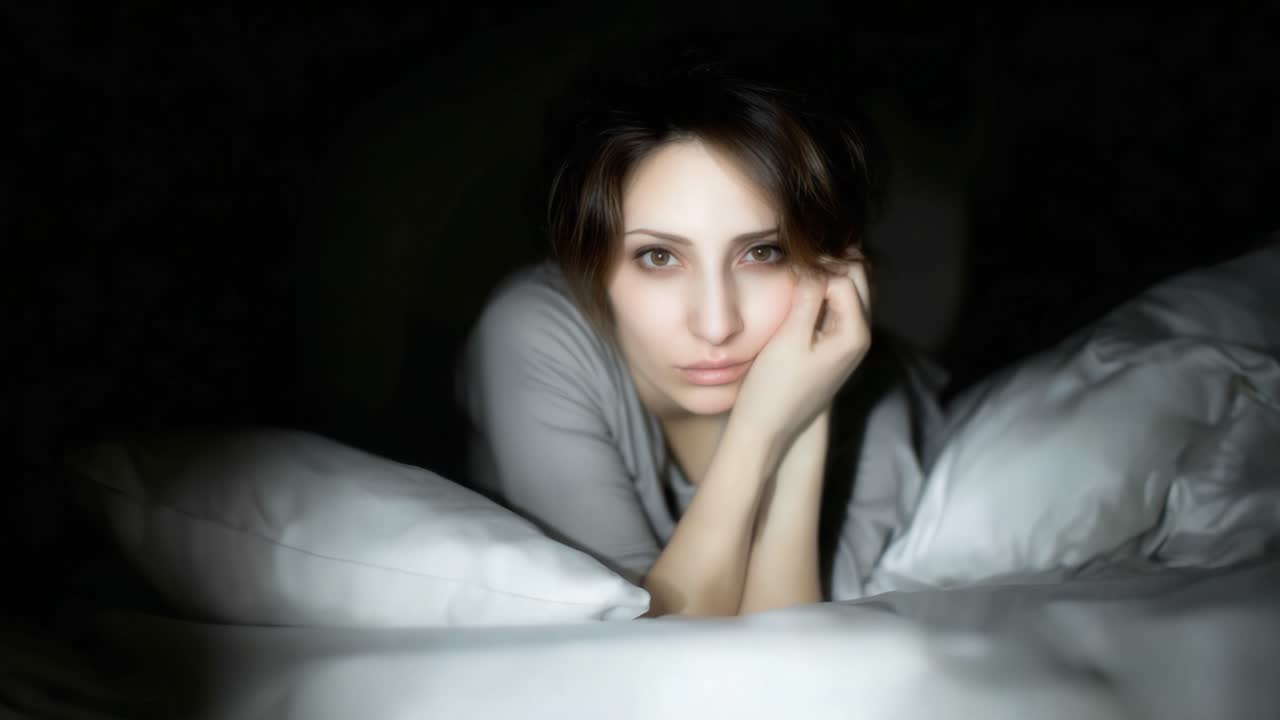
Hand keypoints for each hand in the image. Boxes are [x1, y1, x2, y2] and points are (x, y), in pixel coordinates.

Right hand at [730, 261, 870, 457]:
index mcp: (855, 333)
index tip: (790, 260)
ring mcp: (851, 342)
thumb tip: (816, 263)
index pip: (845, 276)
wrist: (767, 428)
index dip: (818, 263)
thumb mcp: (790, 337)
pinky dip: (828, 290)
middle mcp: (861, 336)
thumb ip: (808, 297)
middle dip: (833, 261)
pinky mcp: (837, 347)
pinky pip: (842, 306)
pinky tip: (806, 287)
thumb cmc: (774, 387)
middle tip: (798, 256)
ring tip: (801, 265)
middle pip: (859, 278)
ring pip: (853, 290)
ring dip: (832, 273)